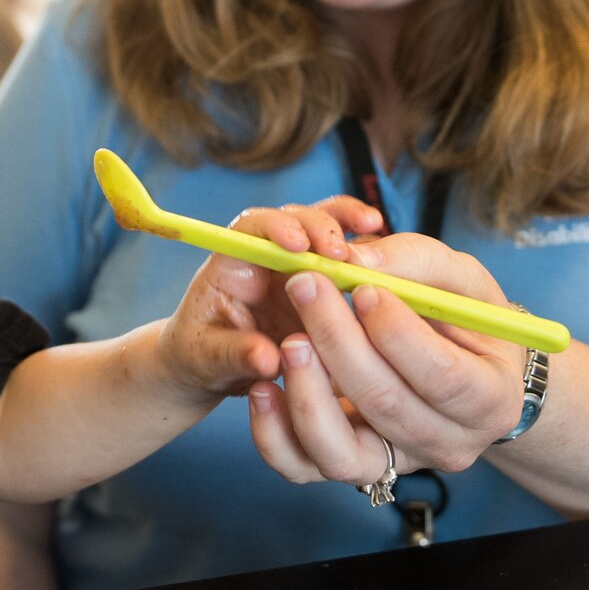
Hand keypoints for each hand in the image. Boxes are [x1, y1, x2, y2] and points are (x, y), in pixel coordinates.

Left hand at [158, 195, 385, 400]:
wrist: (211, 369)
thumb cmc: (201, 356)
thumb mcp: (208, 360)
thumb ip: (237, 355)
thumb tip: (269, 360)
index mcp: (232, 264)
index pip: (252, 227)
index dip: (276, 227)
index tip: (297, 244)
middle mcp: (266, 256)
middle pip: (296, 219)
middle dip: (320, 226)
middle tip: (341, 252)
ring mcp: (295, 268)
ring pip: (325, 230)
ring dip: (350, 226)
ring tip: (374, 228)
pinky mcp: (319, 285)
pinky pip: (345, 260)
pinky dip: (365, 252)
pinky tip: (387, 256)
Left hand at [243, 226, 532, 485]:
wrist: (462, 368)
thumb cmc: (464, 319)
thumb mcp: (461, 280)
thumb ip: (415, 262)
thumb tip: (354, 262)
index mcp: (492, 399)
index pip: (443, 376)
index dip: (397, 334)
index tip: (362, 290)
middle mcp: (449, 444)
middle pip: (386, 405)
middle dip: (338, 342)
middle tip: (305, 286)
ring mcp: (396, 463)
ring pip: (340, 451)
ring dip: (306, 393)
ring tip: (288, 340)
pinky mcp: (351, 467)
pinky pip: (303, 467)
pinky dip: (273, 434)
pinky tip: (263, 387)